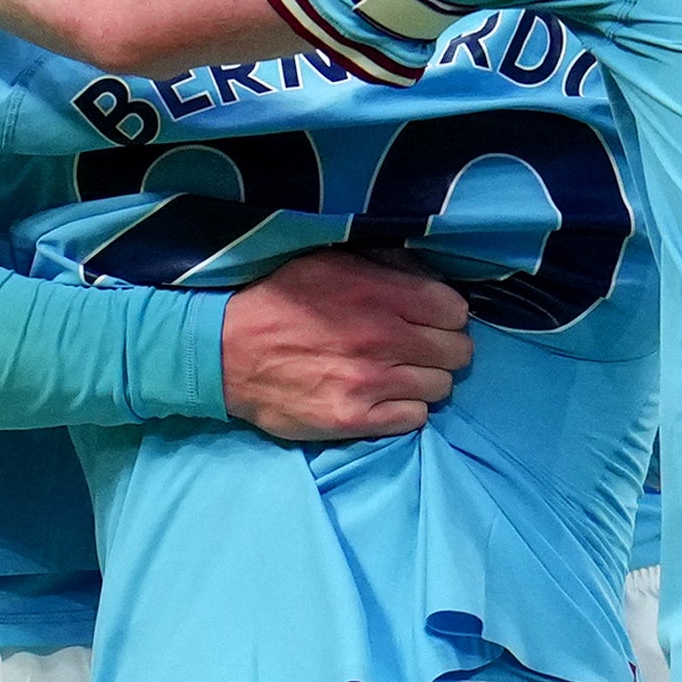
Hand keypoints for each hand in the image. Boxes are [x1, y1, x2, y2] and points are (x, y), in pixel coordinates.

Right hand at [222, 249, 475, 439]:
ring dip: (426, 379)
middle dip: (443, 348)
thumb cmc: (281, 297)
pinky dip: (406, 408)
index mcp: (383, 294)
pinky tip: (385, 397)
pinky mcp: (353, 420)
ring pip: (441, 387)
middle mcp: (385, 339)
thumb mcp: (335, 261)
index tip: (431, 319)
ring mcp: (371, 383)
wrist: (225, 349)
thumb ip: (389, 268)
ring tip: (401, 373)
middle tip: (420, 348)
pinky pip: (414, 419)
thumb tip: (430, 280)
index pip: (455, 311)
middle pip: (457, 352)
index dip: (447, 315)